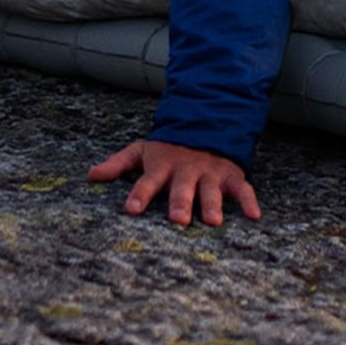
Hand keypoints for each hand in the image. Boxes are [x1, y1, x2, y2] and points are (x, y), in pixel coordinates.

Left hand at [88, 140, 261, 226]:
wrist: (205, 124)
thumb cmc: (168, 147)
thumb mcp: (142, 150)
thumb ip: (118, 164)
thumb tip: (91, 176)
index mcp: (162, 166)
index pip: (148, 181)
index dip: (139, 195)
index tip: (131, 210)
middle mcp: (186, 171)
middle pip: (182, 189)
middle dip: (180, 203)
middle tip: (178, 220)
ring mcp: (210, 174)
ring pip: (211, 191)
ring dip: (212, 205)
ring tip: (213, 221)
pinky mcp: (231, 176)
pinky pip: (243, 189)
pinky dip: (249, 202)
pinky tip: (254, 216)